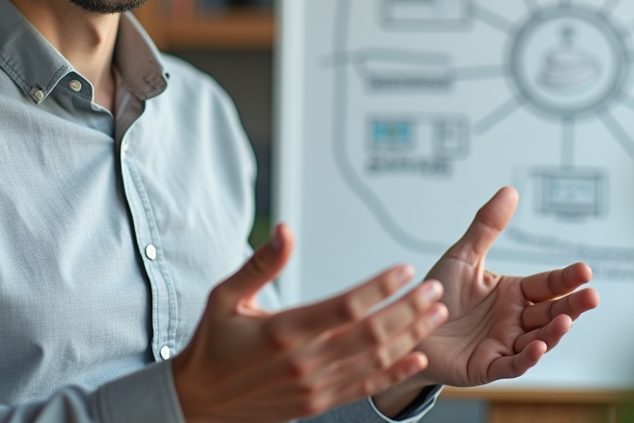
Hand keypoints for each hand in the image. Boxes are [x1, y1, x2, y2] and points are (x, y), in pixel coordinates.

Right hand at [172, 224, 447, 422]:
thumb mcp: (225, 296)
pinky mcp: (316, 404)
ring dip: (411, 337)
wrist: (199, 401)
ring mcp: (313, 387)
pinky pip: (365, 388)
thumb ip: (261, 264)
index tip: (404, 269)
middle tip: (434, 289)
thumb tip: (285, 230)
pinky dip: (395, 373)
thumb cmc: (212, 343)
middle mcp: (304, 361)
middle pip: (371, 333)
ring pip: (375, 361)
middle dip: (409, 309)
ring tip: (435, 315)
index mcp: (284, 330)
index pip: (346, 305)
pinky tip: (417, 357)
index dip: (380, 286)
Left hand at [397, 187, 599, 391]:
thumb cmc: (437, 293)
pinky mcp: (488, 366)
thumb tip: (510, 191)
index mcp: (512, 293)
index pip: (547, 284)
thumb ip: (487, 227)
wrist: (409, 325)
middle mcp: (514, 319)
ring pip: (538, 339)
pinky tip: (537, 347)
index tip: (585, 270)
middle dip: (572, 306)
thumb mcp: (463, 256)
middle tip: (592, 297)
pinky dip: (526, 357)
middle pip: (550, 312)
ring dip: (554, 332)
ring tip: (565, 320)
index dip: (566, 278)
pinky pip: (512, 363)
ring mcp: (504, 344)